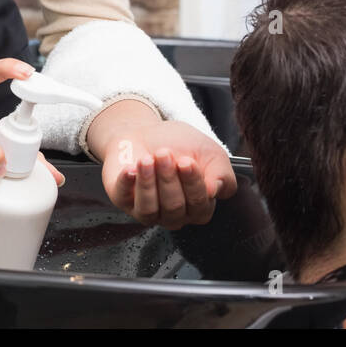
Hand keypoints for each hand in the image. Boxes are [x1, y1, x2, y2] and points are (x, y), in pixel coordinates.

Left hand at [90, 106, 236, 229]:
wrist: (150, 132)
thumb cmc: (182, 145)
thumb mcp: (210, 153)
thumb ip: (222, 174)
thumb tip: (214, 191)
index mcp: (199, 206)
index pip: (199, 205)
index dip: (193, 183)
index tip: (187, 161)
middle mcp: (174, 214)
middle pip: (174, 207)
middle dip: (168, 178)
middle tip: (164, 154)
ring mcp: (148, 211)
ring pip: (149, 209)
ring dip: (148, 182)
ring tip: (147, 159)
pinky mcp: (123, 200)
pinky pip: (123, 198)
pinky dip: (126, 183)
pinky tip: (130, 168)